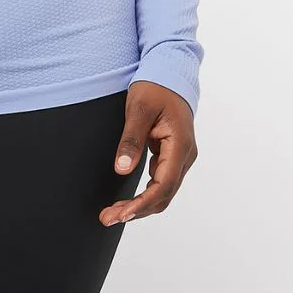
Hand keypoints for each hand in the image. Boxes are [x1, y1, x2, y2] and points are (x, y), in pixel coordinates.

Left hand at [99, 80, 197, 225]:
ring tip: (113, 213)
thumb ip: (131, 140)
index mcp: (180, 145)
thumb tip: (122, 170)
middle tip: (107, 218)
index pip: (164, 184)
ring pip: (163, 191)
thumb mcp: (138, 109)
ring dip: (140, 205)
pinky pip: (160, 181)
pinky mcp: (172, 156)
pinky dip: (144, 194)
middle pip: (163, 194)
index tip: (122, 214)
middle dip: (137, 210)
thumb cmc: (155, 88)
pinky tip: (127, 200)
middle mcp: (185, 156)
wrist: (169, 74)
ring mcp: (180, 157)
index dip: (143, 203)